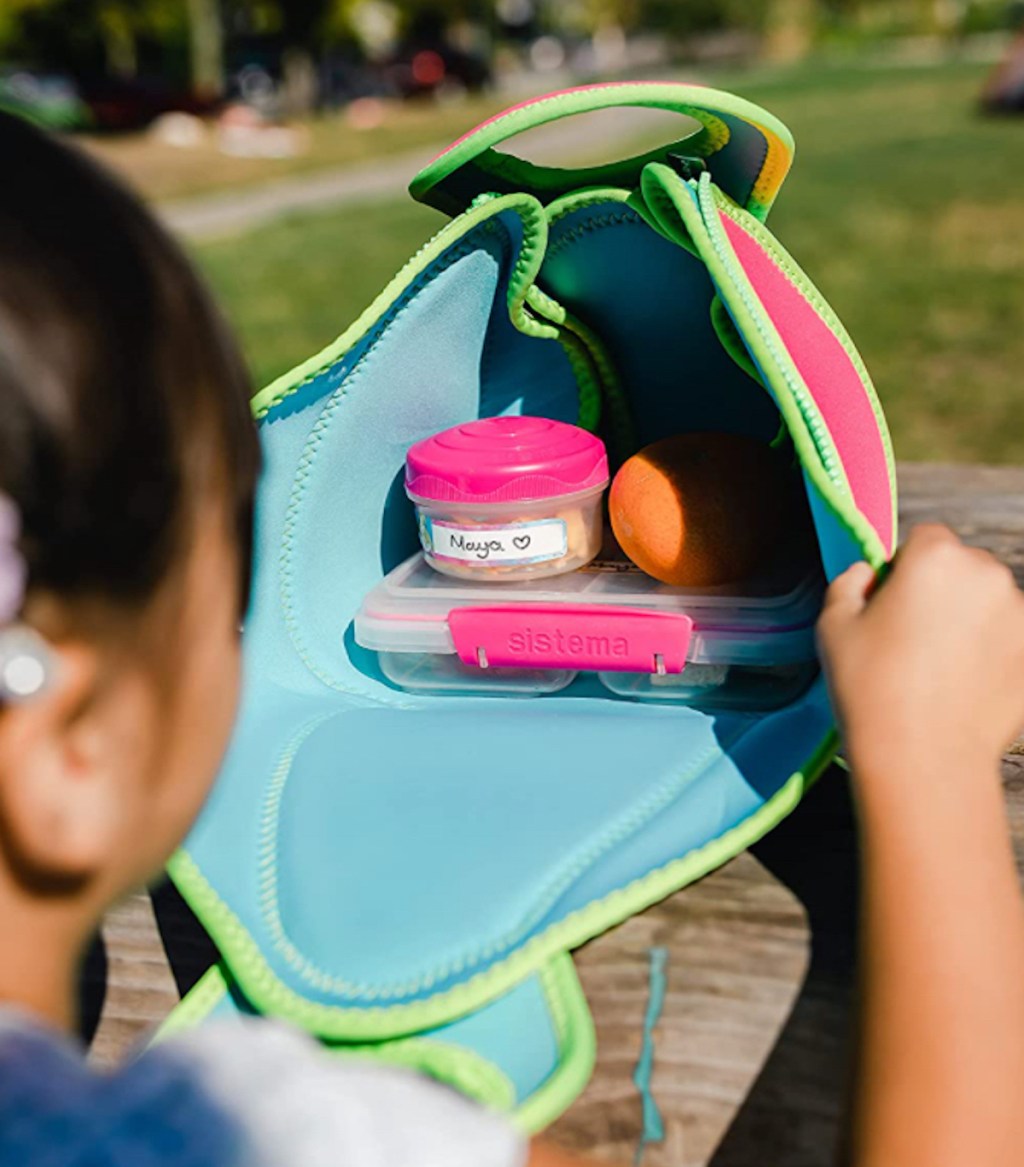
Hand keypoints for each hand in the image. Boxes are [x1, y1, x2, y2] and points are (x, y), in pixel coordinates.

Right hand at [817, 523, 1023, 786]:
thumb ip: (848, 581)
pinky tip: (960, 685)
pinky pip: (1006, 639)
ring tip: (935, 668)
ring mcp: (1019, 615)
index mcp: (936, 556)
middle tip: (909, 639)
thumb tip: (867, 572)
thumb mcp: (833, 624)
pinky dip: (989, 653)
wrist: (923, 758)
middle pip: (961, 567)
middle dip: (940, 591)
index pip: (923, 538)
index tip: (888, 604)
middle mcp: (987, 574)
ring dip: (967, 620)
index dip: (902, 568)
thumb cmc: (870, 687)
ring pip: (987, 603)